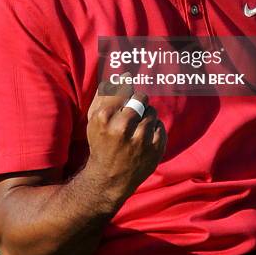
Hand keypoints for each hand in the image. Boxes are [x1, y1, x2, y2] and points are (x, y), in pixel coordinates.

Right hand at [85, 75, 166, 202]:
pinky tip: (144, 139)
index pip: (125, 90)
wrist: (109, 179)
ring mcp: (140, 141)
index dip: (126, 95)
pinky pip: (160, 126)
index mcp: (104, 118)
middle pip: (141, 98)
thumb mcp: (95, 120)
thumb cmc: (101, 144)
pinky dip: (154, 130)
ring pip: (152, 112)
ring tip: (138, 128)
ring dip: (147, 116)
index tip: (125, 102)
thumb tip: (123, 76)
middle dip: (139, 102)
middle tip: (134, 111)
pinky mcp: (155, 150)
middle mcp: (122, 128)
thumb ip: (106, 95)